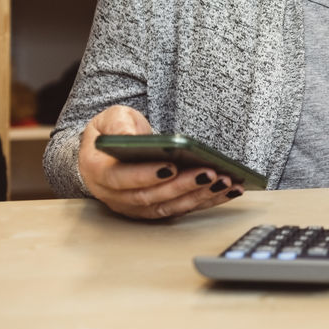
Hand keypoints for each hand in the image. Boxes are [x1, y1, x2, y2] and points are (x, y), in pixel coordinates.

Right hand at [78, 105, 243, 219]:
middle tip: (209, 173)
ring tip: (225, 181)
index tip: (170, 166)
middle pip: (150, 197)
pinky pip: (182, 208)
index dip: (146, 175)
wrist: (112, 149)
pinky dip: (207, 201)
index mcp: (99, 172)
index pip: (121, 178)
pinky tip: (229, 190)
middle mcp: (115, 196)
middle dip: (182, 186)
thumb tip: (128, 138)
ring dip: (199, 196)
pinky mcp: (155, 209)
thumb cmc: (114, 132)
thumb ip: (118, 126)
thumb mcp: (111, 119)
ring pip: (169, 207)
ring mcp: (135, 207)